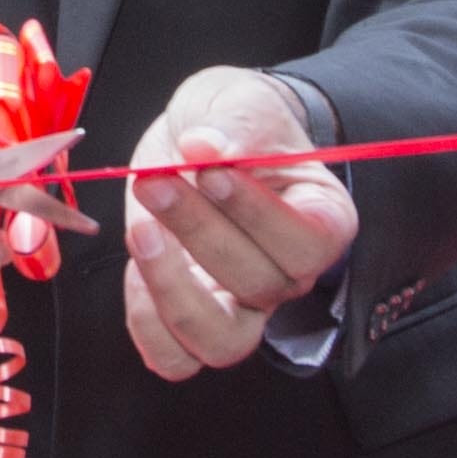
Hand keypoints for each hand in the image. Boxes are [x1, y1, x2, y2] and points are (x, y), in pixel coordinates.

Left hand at [120, 69, 352, 378]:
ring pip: (220, 340)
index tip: (213, 171)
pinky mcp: (192, 314)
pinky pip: (173, 357)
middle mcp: (288, 273)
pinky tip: (134, 267)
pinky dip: (146, 323)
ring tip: (142, 230)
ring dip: (172, 290)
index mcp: (322, 219)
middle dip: (198, 231)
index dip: (258, 215)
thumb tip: (205, 146)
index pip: (308, 243)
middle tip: (156, 181)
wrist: (198, 136)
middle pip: (259, 285)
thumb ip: (230, 122)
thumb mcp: (238, 100)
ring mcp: (240, 303)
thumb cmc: (232, 121)